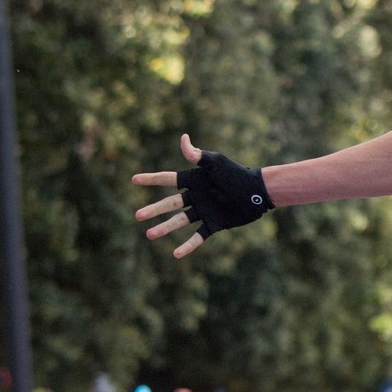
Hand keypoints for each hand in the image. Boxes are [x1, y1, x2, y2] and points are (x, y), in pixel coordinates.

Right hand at [133, 134, 272, 257]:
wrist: (257, 192)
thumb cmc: (237, 174)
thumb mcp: (216, 162)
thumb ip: (198, 154)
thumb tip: (183, 138)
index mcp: (193, 180)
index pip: (167, 179)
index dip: (151, 179)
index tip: (134, 180)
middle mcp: (196, 196)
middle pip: (169, 204)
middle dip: (153, 210)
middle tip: (137, 216)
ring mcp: (204, 211)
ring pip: (179, 221)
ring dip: (164, 227)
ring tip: (149, 235)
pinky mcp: (214, 224)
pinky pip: (198, 236)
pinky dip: (187, 245)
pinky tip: (175, 253)